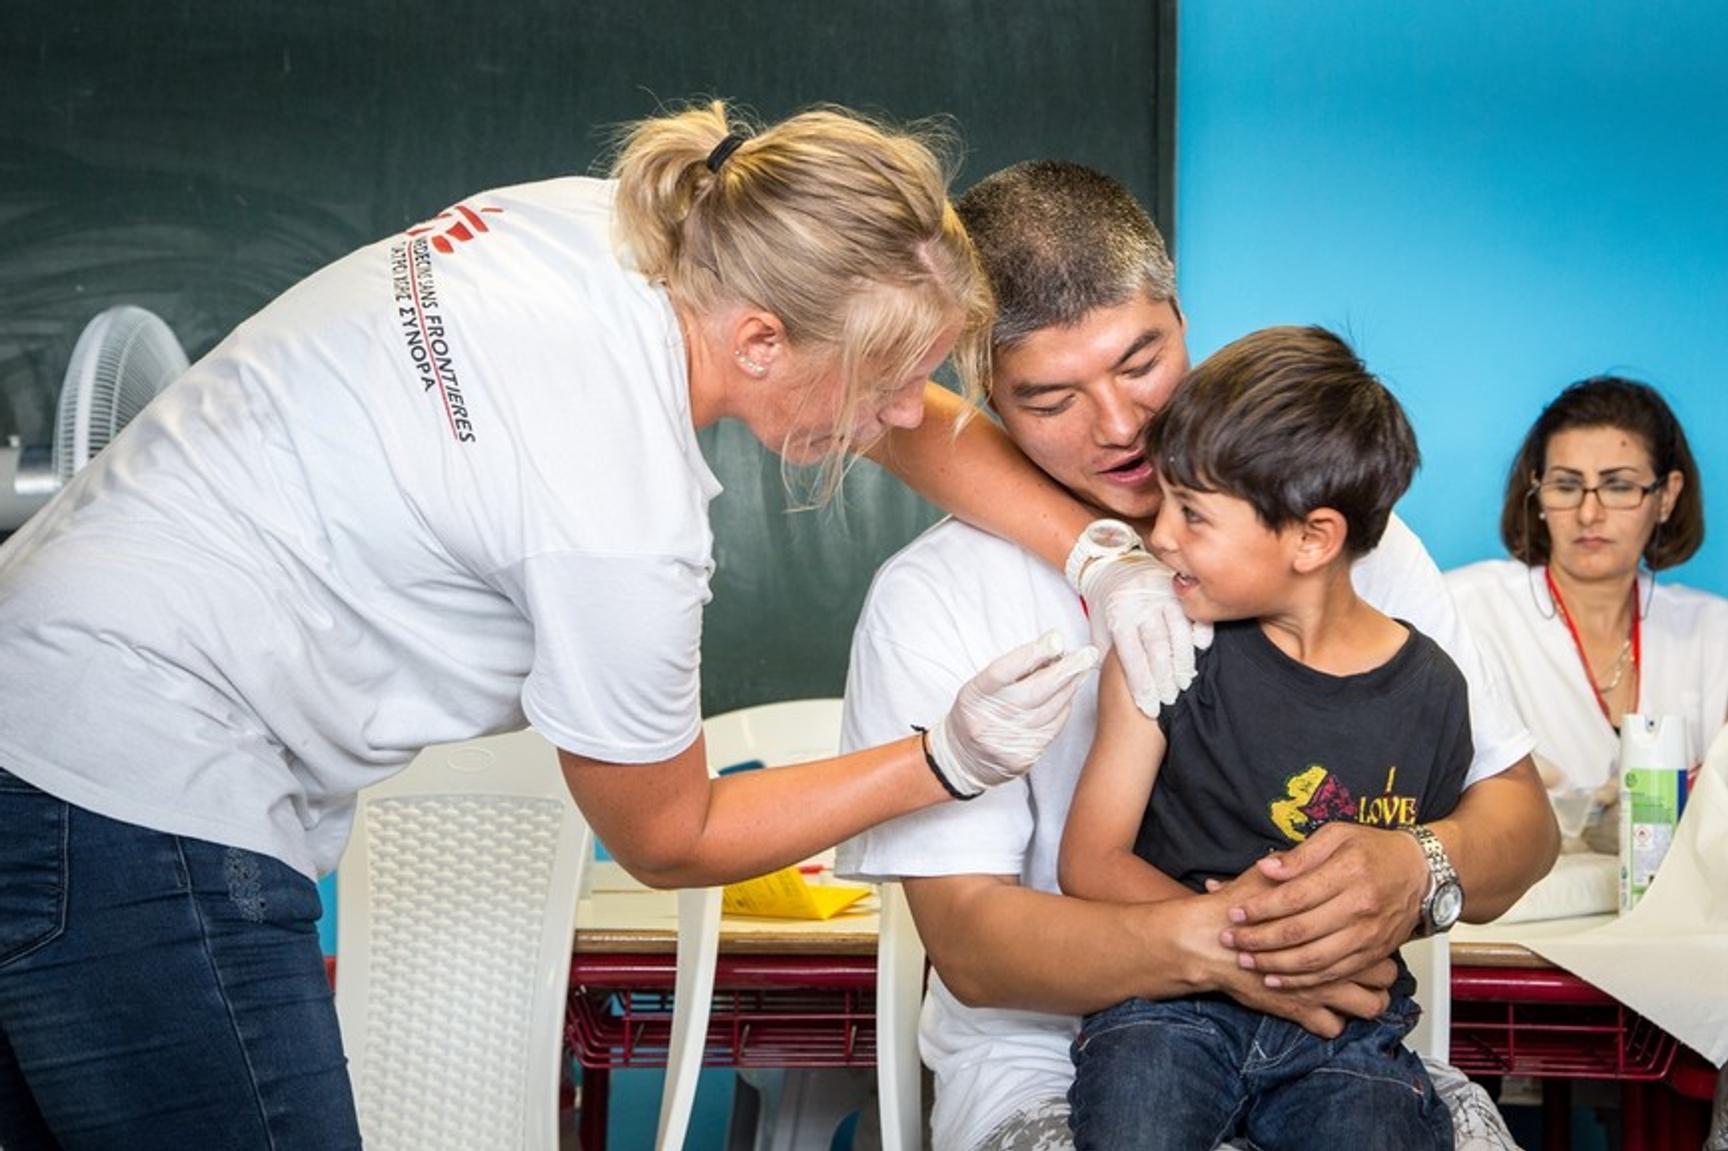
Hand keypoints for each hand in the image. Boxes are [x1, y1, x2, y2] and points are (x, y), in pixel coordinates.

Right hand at [927, 630, 1098, 795]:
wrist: (963, 759)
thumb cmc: (978, 712)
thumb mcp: (982, 687)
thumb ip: (1012, 670)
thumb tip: (1051, 649)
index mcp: (973, 697)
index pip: (1002, 671)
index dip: (1030, 654)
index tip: (1056, 639)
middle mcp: (988, 721)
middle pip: (1033, 692)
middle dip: (1064, 670)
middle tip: (1087, 654)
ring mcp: (1006, 742)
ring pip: (1048, 710)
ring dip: (1070, 688)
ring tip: (1083, 669)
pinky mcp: (1022, 758)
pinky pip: (1052, 728)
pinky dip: (1064, 709)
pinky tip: (1069, 695)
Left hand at [1074, 550, 1212, 718]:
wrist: (1112, 563)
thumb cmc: (1106, 604)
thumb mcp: (1099, 628)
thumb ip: (1107, 656)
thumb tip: (1118, 688)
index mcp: (1118, 617)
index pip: (1131, 656)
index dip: (1141, 684)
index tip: (1150, 707)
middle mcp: (1140, 606)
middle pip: (1155, 646)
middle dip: (1164, 677)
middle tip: (1172, 700)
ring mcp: (1160, 595)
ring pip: (1176, 630)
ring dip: (1183, 659)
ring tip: (1187, 682)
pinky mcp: (1176, 588)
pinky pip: (1192, 609)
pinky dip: (1200, 628)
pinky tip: (1202, 648)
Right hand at [1173, 874, 1393, 1038]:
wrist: (1204, 940)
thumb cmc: (1236, 907)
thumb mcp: (1270, 875)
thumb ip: (1296, 866)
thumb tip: (1313, 856)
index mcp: (1333, 926)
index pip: (1377, 941)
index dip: (1380, 940)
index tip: (1370, 935)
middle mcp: (1333, 960)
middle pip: (1384, 977)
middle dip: (1382, 973)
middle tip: (1372, 964)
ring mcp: (1318, 990)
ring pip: (1368, 1007)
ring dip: (1366, 1001)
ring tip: (1359, 990)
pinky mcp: (1298, 1011)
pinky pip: (1331, 1028)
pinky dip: (1330, 1022)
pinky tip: (1324, 1007)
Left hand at [1217, 822, 1425, 987]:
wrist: (1422, 873)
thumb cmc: (1375, 849)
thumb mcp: (1337, 835)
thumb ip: (1300, 855)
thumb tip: (1266, 868)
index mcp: (1349, 873)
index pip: (1295, 897)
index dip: (1261, 908)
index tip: (1235, 911)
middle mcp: (1360, 907)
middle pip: (1301, 931)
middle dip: (1259, 939)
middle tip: (1230, 939)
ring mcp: (1368, 935)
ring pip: (1315, 959)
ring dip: (1276, 965)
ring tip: (1246, 961)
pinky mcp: (1373, 954)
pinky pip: (1333, 973)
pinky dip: (1302, 981)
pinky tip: (1277, 979)